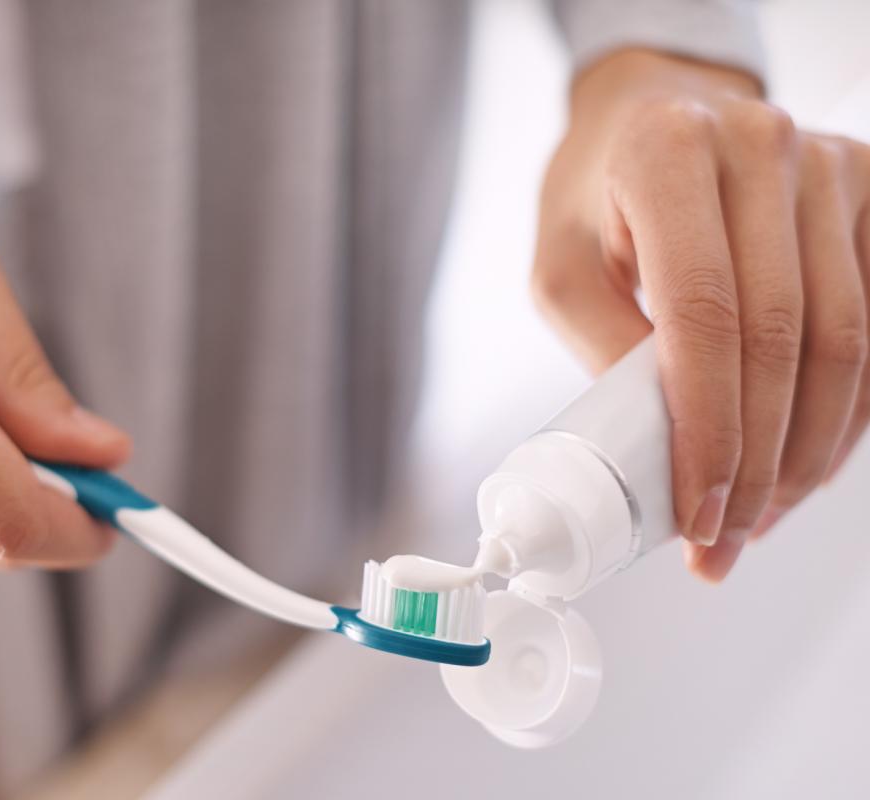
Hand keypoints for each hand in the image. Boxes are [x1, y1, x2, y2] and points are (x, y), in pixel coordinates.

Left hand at [532, 50, 868, 581]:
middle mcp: (762, 147)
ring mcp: (830, 164)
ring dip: (807, 450)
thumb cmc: (596, 193)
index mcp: (668, 154)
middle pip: (782, 339)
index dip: (707, 429)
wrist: (654, 114)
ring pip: (845, 340)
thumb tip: (656, 449)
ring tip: (762, 516)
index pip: (703, 316)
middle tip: (727, 537)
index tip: (698, 510)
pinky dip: (846, 409)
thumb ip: (601, 345)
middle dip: (757, 461)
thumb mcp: (560, 264)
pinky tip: (806, 462)